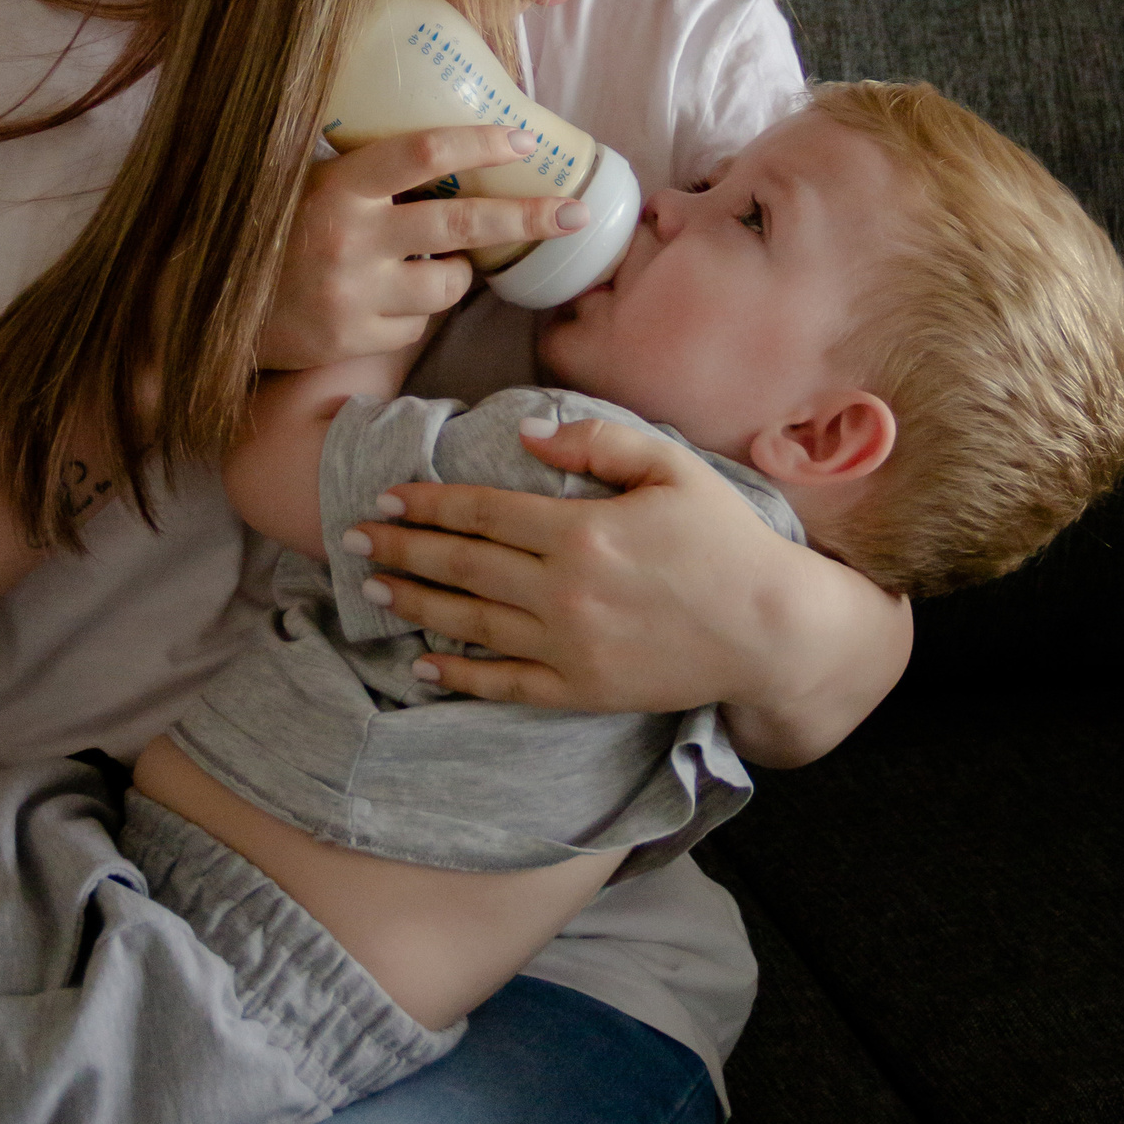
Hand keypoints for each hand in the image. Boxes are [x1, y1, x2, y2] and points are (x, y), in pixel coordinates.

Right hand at [254, 126, 591, 371]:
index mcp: (341, 186)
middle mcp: (350, 238)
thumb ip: (372, 173)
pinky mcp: (353, 339)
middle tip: (574, 214)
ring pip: (450, 284)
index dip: (480, 143)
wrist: (208, 306)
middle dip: (528, 217)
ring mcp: (353, 294)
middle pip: (462, 223)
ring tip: (430, 262)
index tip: (525, 142)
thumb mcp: (313, 183)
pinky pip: (419, 324)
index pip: (423, 152)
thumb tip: (458, 147)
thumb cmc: (275, 231)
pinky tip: (388, 298)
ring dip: (458, 273)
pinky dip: (418, 311)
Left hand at [352, 414, 914, 762]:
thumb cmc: (725, 539)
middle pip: (462, 564)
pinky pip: (503, 684)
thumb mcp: (672, 467)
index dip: (428, 502)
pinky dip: (456, 674)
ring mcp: (568, 646)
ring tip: (374, 587)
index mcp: (581, 530)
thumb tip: (528, 434)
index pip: (482, 511)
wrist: (769, 629)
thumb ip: (598, 441)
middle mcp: (563, 590)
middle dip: (402, 546)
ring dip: (415, 602)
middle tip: (354, 537)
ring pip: (469, 623)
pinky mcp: (580, 689)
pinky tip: (423, 662)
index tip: (387, 495)